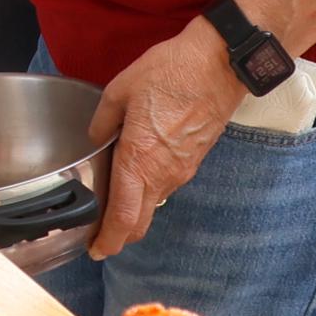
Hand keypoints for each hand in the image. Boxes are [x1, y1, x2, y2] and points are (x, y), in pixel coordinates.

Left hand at [85, 22, 244, 257]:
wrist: (220, 64)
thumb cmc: (171, 72)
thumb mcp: (121, 89)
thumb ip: (102, 121)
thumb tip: (95, 137)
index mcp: (139, 160)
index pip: (124, 217)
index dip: (108, 240)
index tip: (95, 250)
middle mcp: (163, 174)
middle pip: (140, 222)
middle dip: (119, 234)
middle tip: (100, 234)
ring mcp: (182, 170)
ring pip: (155, 204)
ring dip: (135, 210)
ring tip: (115, 201)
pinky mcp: (194, 161)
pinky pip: (168, 185)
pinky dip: (151, 190)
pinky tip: (139, 174)